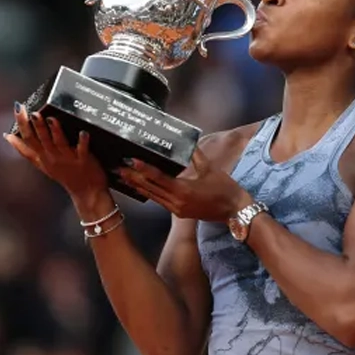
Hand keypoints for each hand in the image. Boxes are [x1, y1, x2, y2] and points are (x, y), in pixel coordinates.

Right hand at [4, 103, 107, 200]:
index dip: (19, 127)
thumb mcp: (44, 165)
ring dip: (53, 130)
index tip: (15, 110)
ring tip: (49, 118)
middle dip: (31, 125)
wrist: (87, 193)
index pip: (25, 144)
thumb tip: (9, 137)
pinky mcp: (83, 162)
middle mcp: (52, 159)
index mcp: (42, 159)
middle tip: (27, 111)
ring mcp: (67, 160)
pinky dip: (82, 141)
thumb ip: (29, 152)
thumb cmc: (66, 176)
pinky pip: (82, 150)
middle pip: (37, 141)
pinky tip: (83, 132)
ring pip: (57, 142)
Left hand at [118, 149, 252, 221]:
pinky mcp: (179, 213)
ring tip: (124, 177)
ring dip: (139, 187)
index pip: (159, 178)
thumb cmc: (225, 189)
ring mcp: (177, 209)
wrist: (235, 211)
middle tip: (119, 169)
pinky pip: (160, 201)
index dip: (144, 169)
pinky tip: (142, 187)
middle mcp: (176, 202)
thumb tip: (186, 142)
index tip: (131, 160)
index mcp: (183, 190)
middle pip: (150, 189)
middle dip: (134, 179)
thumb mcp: (210, 169)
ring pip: (153, 197)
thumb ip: (196, 156)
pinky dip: (150, 193)